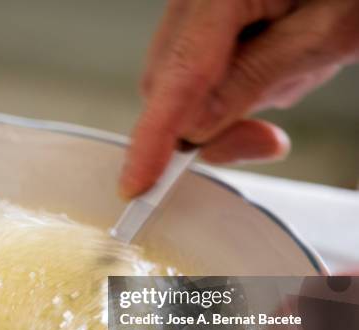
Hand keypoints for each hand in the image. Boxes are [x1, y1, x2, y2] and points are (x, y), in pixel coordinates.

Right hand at [121, 0, 358, 197]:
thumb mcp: (323, 34)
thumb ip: (253, 81)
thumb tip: (197, 131)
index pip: (178, 75)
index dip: (154, 136)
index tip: (138, 181)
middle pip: (167, 84)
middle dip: (203, 126)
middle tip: (262, 140)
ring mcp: (196, 9)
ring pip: (178, 83)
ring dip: (221, 107)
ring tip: (287, 76)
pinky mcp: (204, 22)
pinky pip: (195, 71)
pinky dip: (227, 88)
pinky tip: (272, 66)